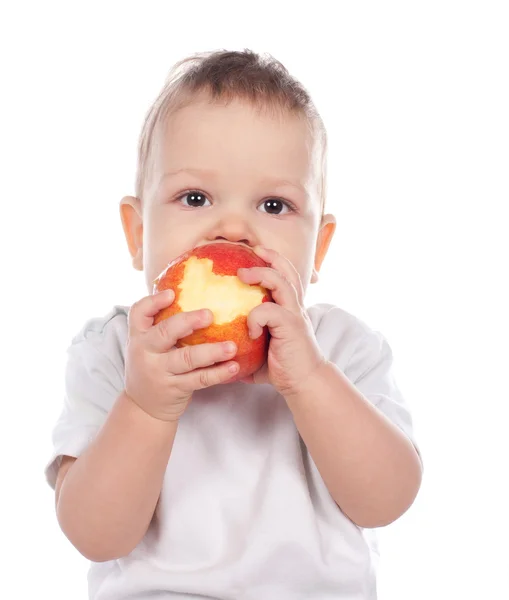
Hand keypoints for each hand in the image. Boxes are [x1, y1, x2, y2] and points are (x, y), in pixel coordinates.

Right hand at [124, 289, 239, 421]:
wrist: (143, 407)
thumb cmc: (153, 366)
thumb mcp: (147, 345)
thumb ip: (161, 325)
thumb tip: (191, 292)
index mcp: (138, 336)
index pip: (138, 313)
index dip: (153, 302)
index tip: (172, 293)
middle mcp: (145, 352)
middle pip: (164, 333)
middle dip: (187, 322)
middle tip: (210, 314)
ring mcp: (160, 372)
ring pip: (186, 358)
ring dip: (211, 351)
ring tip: (231, 346)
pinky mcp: (175, 389)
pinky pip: (200, 379)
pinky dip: (218, 373)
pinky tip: (233, 366)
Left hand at [237, 246, 326, 397]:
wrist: (305, 383)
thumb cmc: (281, 367)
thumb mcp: (259, 349)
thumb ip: (244, 341)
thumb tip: (216, 344)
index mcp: (289, 308)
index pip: (286, 275)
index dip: (273, 260)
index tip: (256, 252)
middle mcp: (294, 307)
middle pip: (287, 270)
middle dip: (270, 256)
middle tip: (252, 250)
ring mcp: (294, 315)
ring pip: (281, 282)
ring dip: (261, 274)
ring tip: (242, 275)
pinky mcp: (292, 326)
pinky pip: (269, 311)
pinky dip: (255, 316)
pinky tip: (250, 331)